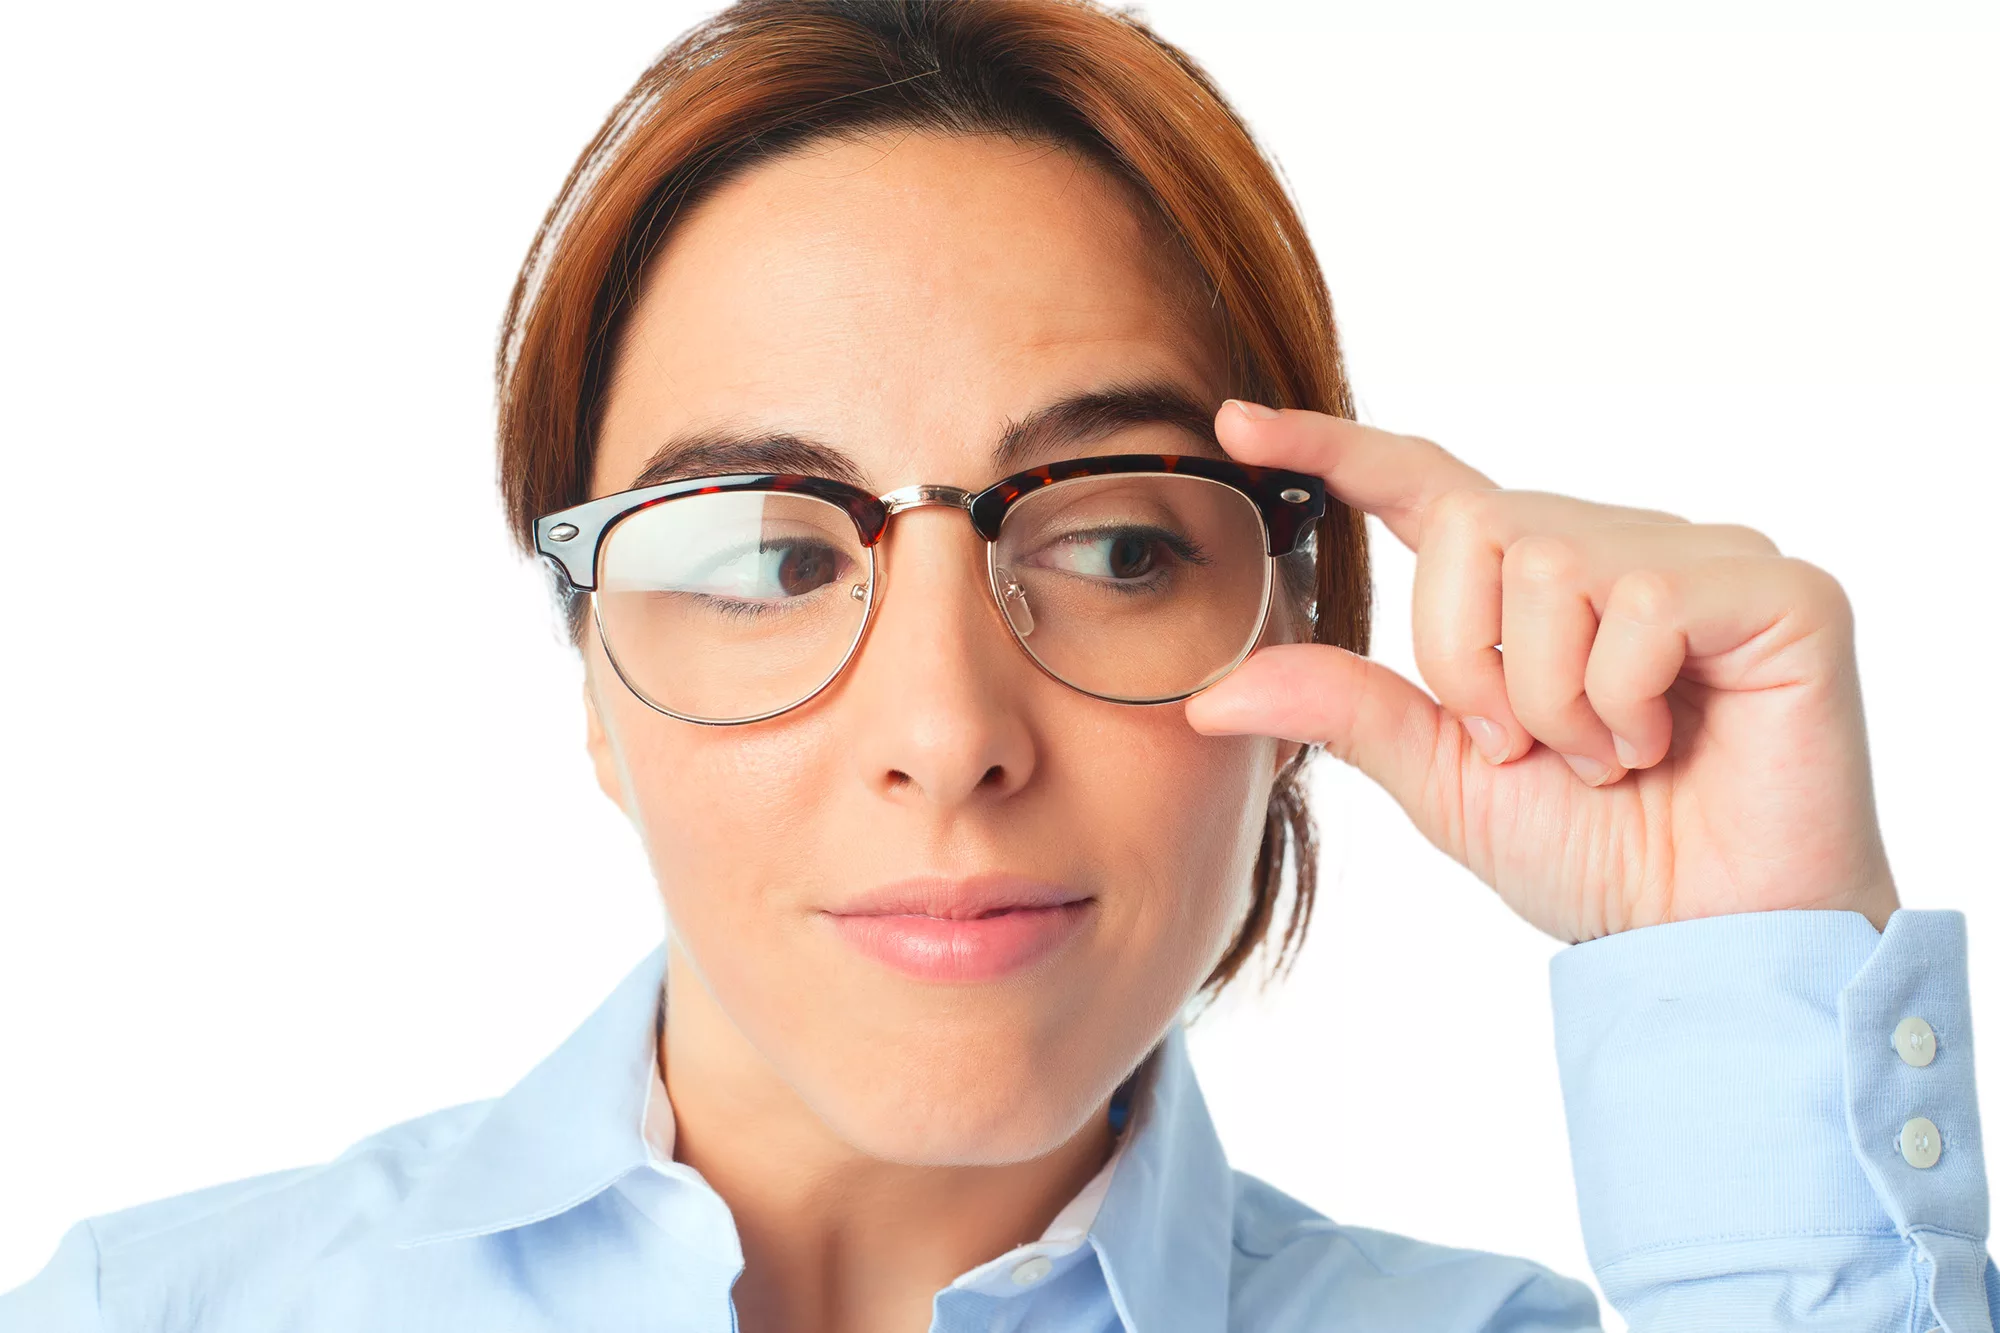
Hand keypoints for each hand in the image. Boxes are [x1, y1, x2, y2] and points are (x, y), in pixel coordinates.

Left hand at [1187, 401, 1898, 941]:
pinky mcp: (1780, 591)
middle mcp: (1617, 547)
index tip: (1236, 423)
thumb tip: (1210, 694)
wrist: (1706, 941)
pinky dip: (1622, 701)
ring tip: (1608, 758)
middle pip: (1476, 528)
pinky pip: (1641, 602)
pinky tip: (1665, 746)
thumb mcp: (1444, 779)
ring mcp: (1703, 559)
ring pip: (1551, 564)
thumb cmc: (1593, 858)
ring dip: (1552, 699)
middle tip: (1530, 748)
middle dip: (1472, 664)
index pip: (1423, 484)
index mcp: (1531, 586)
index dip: (1334, 448)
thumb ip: (1347, 710)